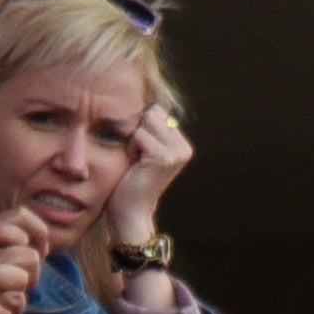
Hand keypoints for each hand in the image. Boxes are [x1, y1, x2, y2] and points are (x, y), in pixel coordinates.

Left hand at [104, 103, 191, 241]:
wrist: (129, 212)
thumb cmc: (129, 180)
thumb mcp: (142, 149)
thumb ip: (149, 128)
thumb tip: (147, 100)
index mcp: (181, 144)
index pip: (156, 112)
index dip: (140, 128)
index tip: (140, 154)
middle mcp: (184, 148)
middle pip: (152, 113)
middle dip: (137, 131)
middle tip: (137, 158)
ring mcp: (177, 153)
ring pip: (145, 122)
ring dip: (133, 141)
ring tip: (136, 162)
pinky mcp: (165, 158)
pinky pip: (139, 135)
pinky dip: (131, 149)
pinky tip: (135, 166)